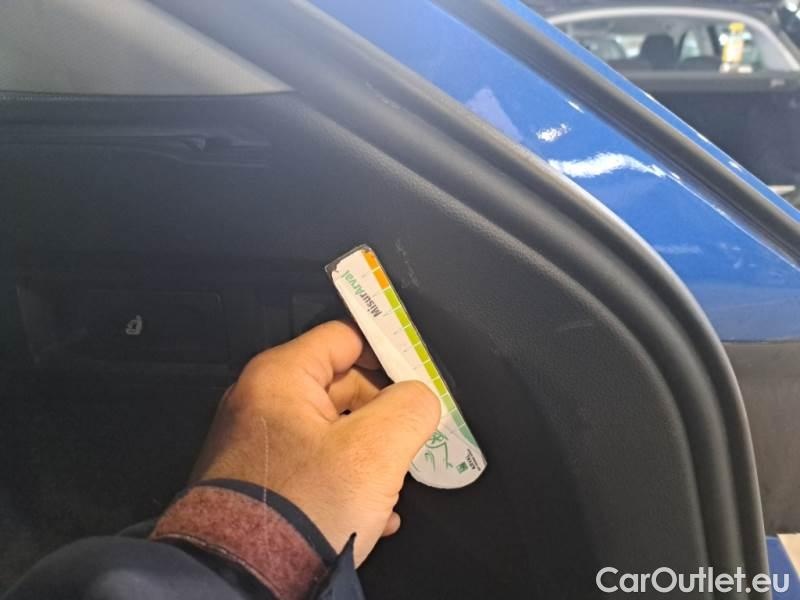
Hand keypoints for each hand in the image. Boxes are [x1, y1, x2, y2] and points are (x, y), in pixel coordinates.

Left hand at [190, 321, 440, 565]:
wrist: (244, 580)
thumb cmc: (302, 509)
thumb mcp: (376, 450)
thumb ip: (410, 408)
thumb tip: (420, 399)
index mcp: (280, 377)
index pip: (345, 337)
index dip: (387, 352)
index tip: (417, 376)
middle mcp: (261, 402)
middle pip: (342, 385)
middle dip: (382, 415)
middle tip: (406, 441)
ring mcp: (258, 443)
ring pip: (333, 431)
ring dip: (369, 455)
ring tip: (388, 488)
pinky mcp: (260, 480)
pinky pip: (315, 465)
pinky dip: (346, 481)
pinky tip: (371, 513)